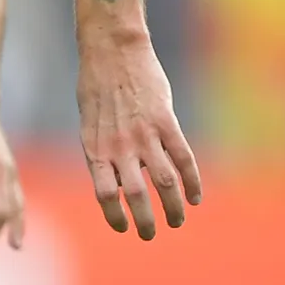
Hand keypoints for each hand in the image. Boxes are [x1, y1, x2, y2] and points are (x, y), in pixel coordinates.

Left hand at [74, 22, 200, 240]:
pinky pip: (183, 158)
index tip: (123, 228)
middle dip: (146, 221)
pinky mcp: (165, 121)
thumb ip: (102, 153)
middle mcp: (119, 147)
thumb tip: (118, 183)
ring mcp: (144, 135)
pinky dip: (192, 181)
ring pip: (165, 183)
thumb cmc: (97, 87)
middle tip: (152, 234)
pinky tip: (195, 197)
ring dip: (173, 208)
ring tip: (176, 220)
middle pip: (137, 196)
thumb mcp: (89, 125)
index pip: (104, 195)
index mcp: (95, 149)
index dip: (114, 217)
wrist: (112, 50)